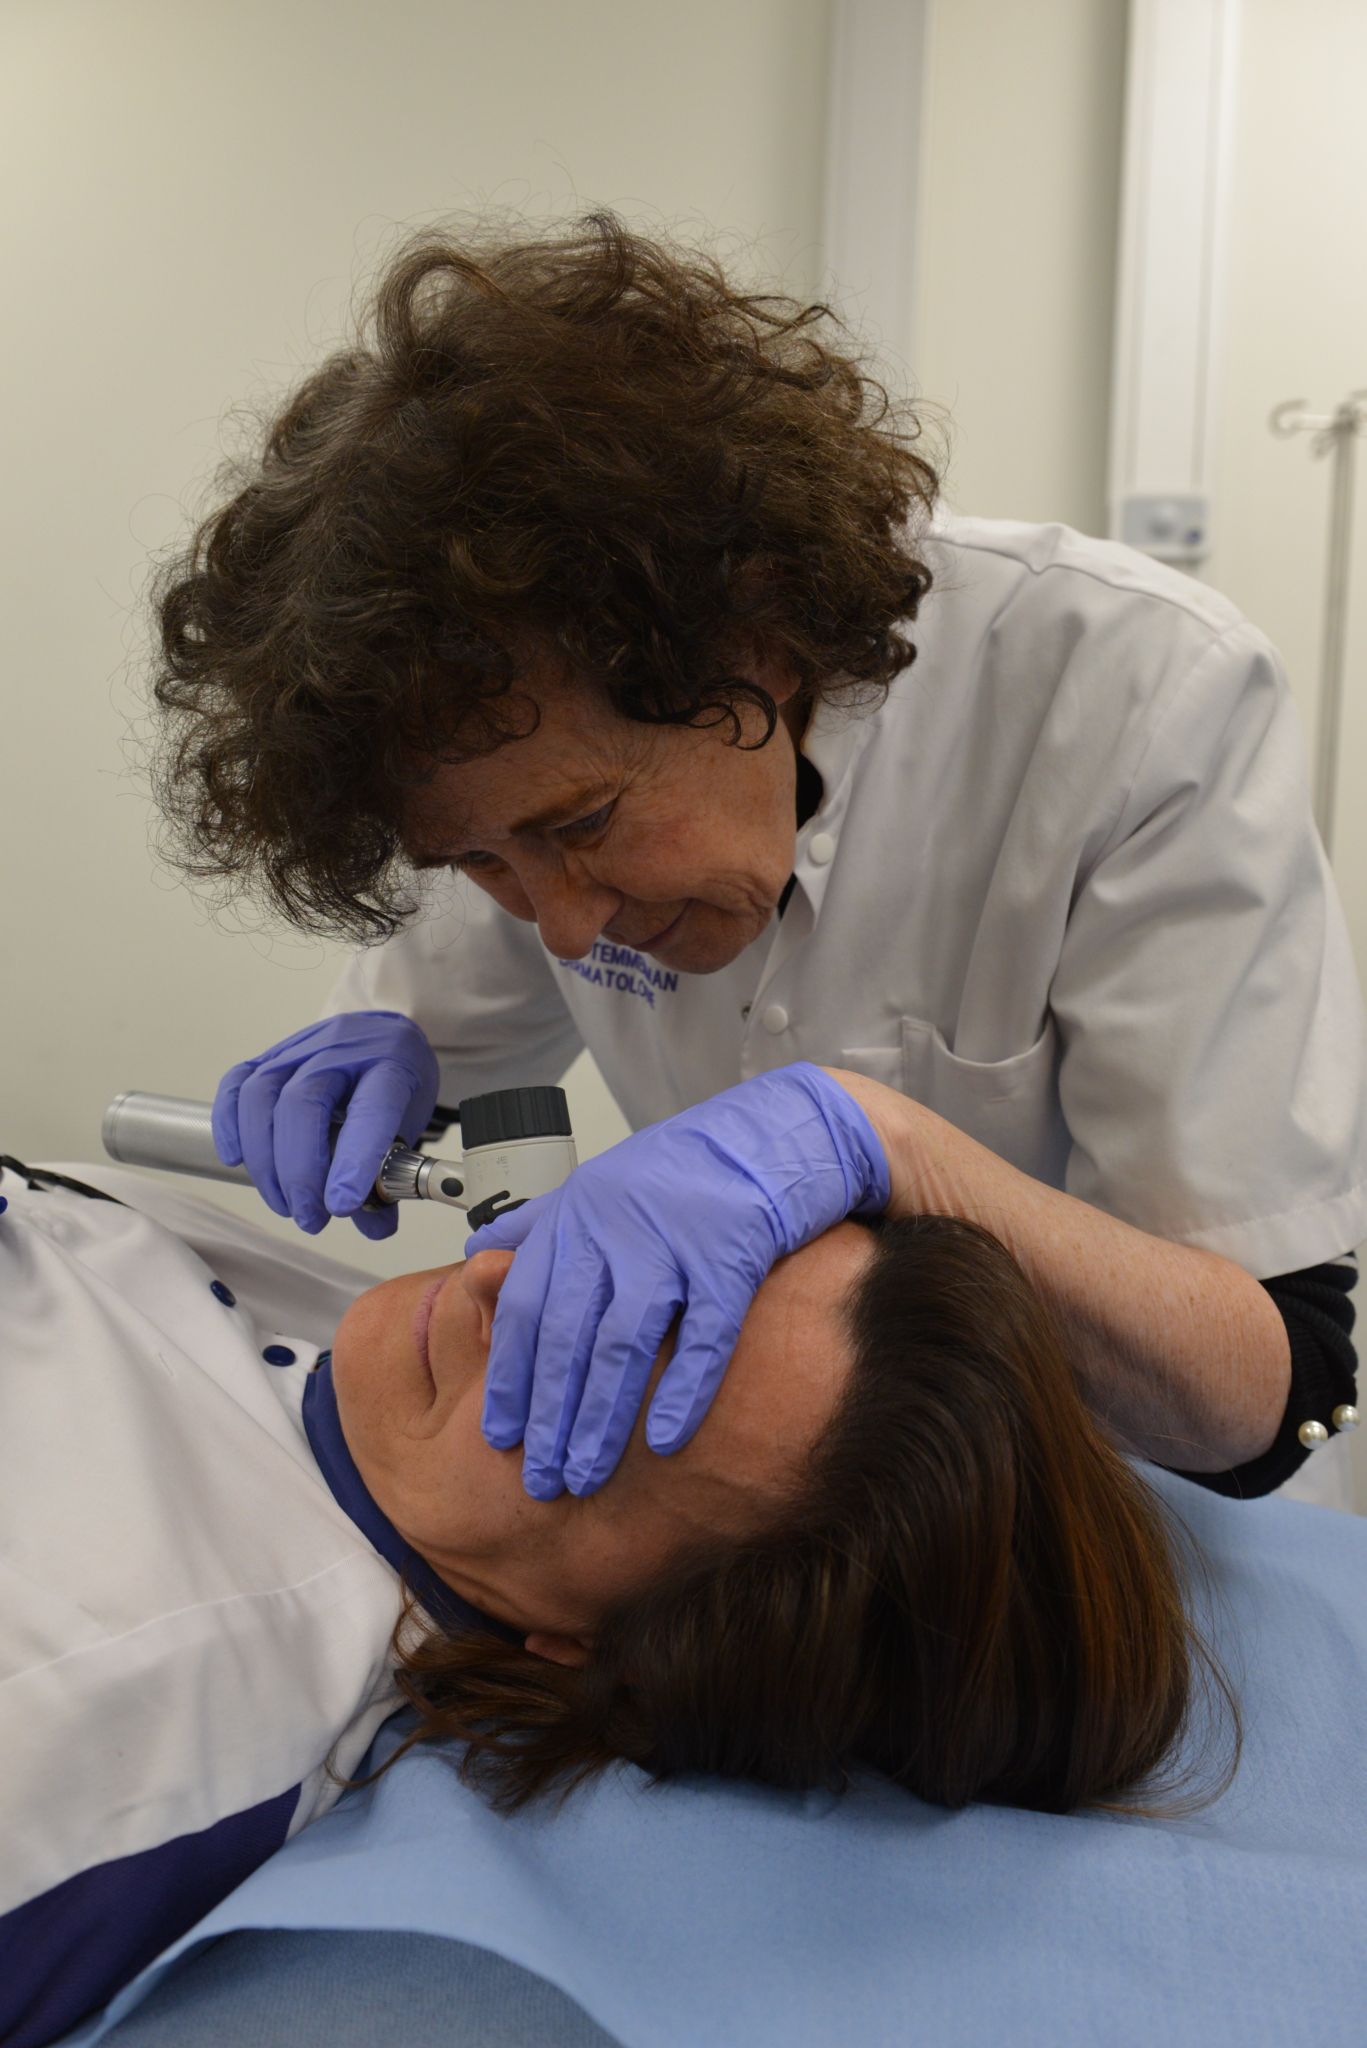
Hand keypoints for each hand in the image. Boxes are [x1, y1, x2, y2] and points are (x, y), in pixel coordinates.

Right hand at [213, 1011, 439, 1238]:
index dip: (354, 1161)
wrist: (382, 1035)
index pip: (371, 1109)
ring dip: (265, 1160)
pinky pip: (236, 1084)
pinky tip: (238, 1161)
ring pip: (262, 1095)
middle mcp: (342, 1049)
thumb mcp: (410, 1123)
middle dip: (299, 1171)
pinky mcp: (268, 1055)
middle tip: (310, 1217)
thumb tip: (374, 1226)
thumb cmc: (395, 1083)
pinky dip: (230, 1126)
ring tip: (284, 1203)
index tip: (340, 1206)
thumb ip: (391, 1176)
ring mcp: (300, 1048)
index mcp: (390, 1065)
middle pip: (303, 1103)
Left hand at [463, 1063, 889, 1497]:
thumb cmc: (690, 1168)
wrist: (778, 1132)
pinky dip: (682, 1390)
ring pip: (623, 1343)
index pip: (525, 1306)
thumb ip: (539, 1225)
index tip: (501, 1435)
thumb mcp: (603, 1185)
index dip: (510, 1374)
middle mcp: (614, 1227)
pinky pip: (703, 1334)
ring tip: (586, 1474)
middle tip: (541, 1481)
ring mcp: (672, 1240)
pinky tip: (666, 1441)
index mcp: (577, 1215)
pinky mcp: (731, 1253)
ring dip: (601, 1417)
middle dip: (550, 1415)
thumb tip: (476, 1255)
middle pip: (567, 1335)